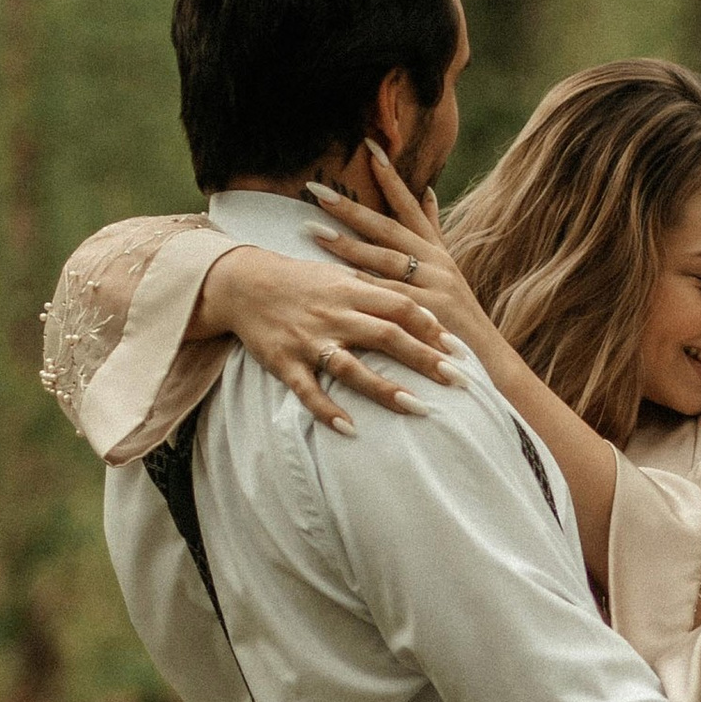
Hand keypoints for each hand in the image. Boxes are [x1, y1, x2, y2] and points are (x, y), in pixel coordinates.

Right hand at [193, 240, 461, 435]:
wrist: (242, 282)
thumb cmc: (300, 280)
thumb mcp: (340, 273)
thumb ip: (378, 289)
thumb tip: (421, 308)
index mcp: (351, 290)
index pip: (401, 307)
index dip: (432, 327)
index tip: (459, 350)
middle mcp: (334, 314)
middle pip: (387, 336)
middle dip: (425, 360)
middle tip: (459, 382)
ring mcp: (310, 340)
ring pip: (352, 366)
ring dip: (386, 389)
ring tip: (418, 409)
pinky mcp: (285, 362)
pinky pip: (308, 390)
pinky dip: (327, 409)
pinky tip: (350, 428)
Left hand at [305, 146, 502, 361]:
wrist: (487, 362)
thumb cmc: (458, 318)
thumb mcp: (449, 271)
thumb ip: (433, 232)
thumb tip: (427, 191)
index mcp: (437, 251)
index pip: (411, 206)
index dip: (391, 178)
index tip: (370, 148)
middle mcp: (436, 263)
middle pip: (389, 228)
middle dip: (350, 208)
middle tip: (316, 190)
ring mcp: (434, 287)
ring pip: (385, 259)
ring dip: (346, 243)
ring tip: (311, 229)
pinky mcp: (429, 313)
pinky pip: (388, 296)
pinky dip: (362, 285)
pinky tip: (335, 276)